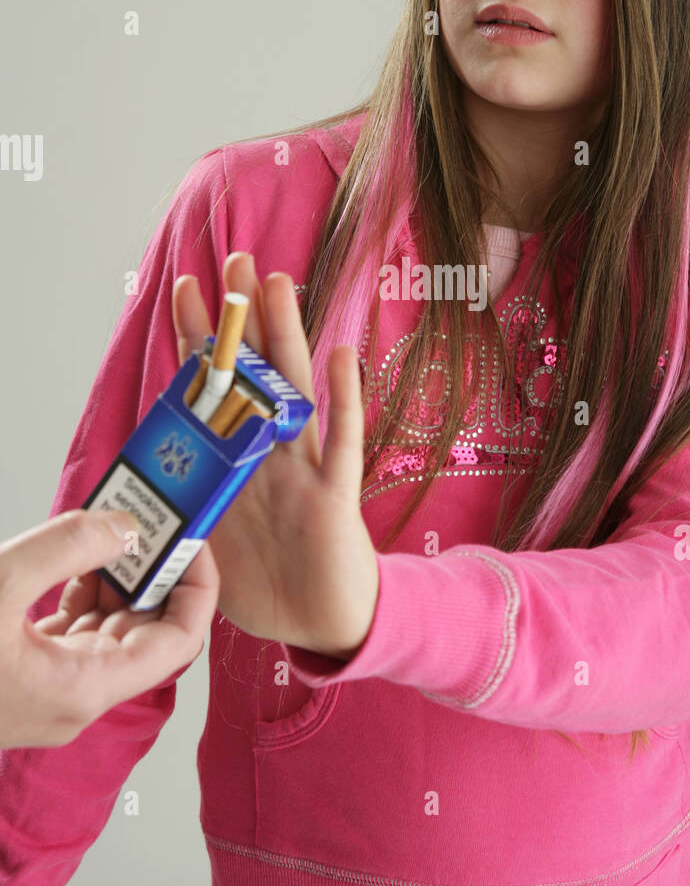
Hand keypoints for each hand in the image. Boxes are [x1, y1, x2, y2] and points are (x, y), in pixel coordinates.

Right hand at [0, 511, 218, 748]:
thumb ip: (67, 547)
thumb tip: (123, 526)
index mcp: (83, 689)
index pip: (177, 642)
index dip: (197, 588)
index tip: (196, 540)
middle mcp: (75, 698)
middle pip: (146, 634)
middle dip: (156, 573)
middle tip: (161, 520)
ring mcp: (48, 692)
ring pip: (107, 632)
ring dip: (118, 579)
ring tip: (122, 525)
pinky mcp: (22, 678)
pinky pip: (72, 633)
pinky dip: (82, 592)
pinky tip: (80, 554)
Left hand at [172, 252, 379, 656]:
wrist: (323, 624)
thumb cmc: (270, 586)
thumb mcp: (212, 546)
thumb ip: (191, 508)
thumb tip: (151, 483)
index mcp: (238, 463)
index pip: (216, 387)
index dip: (202, 339)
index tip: (187, 288)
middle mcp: (271, 454)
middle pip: (257, 373)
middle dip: (245, 319)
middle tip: (236, 260)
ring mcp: (306, 469)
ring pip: (294, 392)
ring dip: (287, 338)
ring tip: (278, 285)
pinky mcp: (335, 496)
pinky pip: (340, 442)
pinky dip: (343, 400)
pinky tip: (341, 356)